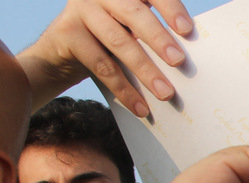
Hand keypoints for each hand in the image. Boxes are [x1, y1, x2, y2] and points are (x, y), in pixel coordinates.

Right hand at [21, 0, 193, 114]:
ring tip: (165, 93)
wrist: (61, 50)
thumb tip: (186, 58)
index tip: (187, 30)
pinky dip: (123, 89)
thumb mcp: (130, 28)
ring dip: (145, 70)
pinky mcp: (67, 32)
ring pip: (118, 41)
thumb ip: (152, 31)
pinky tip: (140, 107)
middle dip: (159, 38)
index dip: (170, 7)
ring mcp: (82, 9)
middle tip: (179, 61)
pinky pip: (101, 64)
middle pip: (134, 13)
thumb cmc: (108, 39)